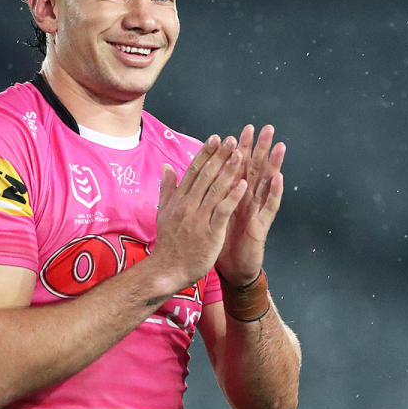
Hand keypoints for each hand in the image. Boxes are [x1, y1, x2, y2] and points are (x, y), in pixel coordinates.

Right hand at [152, 135, 247, 292]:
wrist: (168, 269)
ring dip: (228, 171)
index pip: (193, 171)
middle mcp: (187, 205)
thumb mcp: (164, 212)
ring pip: (215, 190)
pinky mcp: (210, 232)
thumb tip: (166, 167)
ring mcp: (198, 218)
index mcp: (178, 200)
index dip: (205, 154)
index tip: (215, 138)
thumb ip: (167, 189)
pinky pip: (222, 210)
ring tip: (240, 154)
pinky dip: (232, 196)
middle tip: (232, 140)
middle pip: (205, 176)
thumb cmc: (169, 242)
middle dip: (219, 156)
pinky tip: (243, 184)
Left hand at [216, 124, 285, 285]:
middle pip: (255, 170)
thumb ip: (208, 195)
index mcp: (234, 196)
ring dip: (274, 165)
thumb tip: (199, 179)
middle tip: (266, 128)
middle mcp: (248, 201)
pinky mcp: (261, 226)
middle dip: (260, 149)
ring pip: (266, 184)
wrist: (231, 269)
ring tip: (279, 146)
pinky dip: (273, 192)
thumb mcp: (211, 215)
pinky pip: (269, 207)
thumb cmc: (222, 241)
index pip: (237, 168)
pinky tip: (278, 178)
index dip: (239, 149)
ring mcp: (256, 212)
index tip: (240, 130)